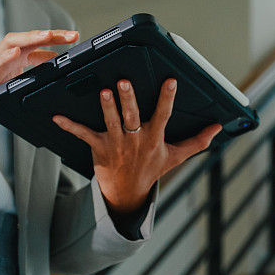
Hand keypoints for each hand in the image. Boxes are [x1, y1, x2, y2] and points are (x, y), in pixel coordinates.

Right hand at [0, 30, 78, 128]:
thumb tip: (58, 70)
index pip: (40, 43)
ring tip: (46, 35)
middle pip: (30, 38)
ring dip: (30, 37)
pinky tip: (15, 52)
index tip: (75, 37)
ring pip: (12, 42)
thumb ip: (35, 73)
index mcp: (18, 56)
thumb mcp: (18, 80)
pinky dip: (4, 55)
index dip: (57, 39)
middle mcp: (7, 54)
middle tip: (70, 35)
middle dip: (50, 34)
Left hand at [52, 78, 222, 212]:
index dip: (167, 98)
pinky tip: (57, 116)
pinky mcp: (98, 147)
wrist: (127, 193)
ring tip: (102, 92)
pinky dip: (69, 125)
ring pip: (109, 122)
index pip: (163, 115)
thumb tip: (218, 128)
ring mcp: (115, 143)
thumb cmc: (152, 169)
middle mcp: (135, 139)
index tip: (170, 81)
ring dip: (105, 107)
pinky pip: (82, 134)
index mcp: (154, 138)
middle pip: (131, 116)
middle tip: (124, 82)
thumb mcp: (177, 156)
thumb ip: (198, 141)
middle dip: (128, 99)